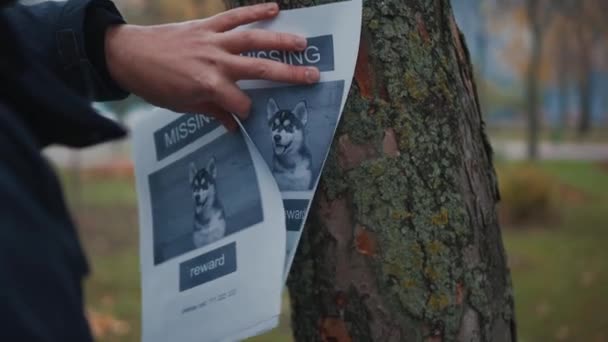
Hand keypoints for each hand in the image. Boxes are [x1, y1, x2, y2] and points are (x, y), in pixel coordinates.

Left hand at [105, 3, 319, 130]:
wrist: (128, 55)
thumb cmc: (156, 85)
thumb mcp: (184, 106)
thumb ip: (213, 112)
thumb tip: (235, 125)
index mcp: (209, 86)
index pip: (241, 103)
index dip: (247, 112)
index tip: (247, 116)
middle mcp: (215, 62)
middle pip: (259, 69)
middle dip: (288, 75)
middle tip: (313, 76)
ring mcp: (212, 41)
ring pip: (252, 40)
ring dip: (280, 40)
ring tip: (303, 42)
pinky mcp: (206, 26)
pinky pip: (233, 17)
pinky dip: (254, 11)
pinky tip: (275, 8)